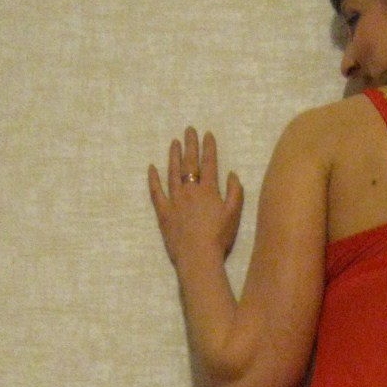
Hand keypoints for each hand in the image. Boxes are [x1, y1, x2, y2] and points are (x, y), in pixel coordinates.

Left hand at [148, 128, 243, 267]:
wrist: (198, 256)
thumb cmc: (218, 238)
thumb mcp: (234, 214)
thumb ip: (235, 192)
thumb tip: (232, 174)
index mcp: (208, 190)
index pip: (209, 163)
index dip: (208, 148)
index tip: (207, 134)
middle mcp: (190, 191)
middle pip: (190, 163)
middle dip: (190, 145)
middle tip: (188, 130)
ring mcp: (174, 200)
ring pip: (172, 173)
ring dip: (173, 156)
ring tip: (174, 142)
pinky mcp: (163, 212)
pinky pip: (156, 192)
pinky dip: (153, 179)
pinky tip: (151, 168)